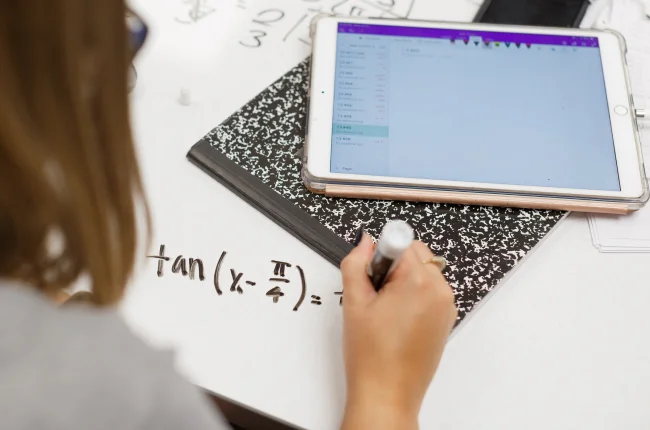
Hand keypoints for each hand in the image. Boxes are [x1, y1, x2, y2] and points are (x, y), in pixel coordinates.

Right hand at [340, 233, 456, 429]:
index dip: (381, 255)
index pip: (403, 243)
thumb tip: (365, 241)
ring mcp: (446, 307)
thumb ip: (356, 264)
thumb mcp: (354, 302)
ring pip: (424, 271)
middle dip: (394, 266)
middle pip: (417, 254)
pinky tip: (396, 319)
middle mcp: (440, 290)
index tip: (372, 274)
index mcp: (419, 282)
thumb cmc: (371, 355)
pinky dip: (414, 294)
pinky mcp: (446, 320)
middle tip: (375, 295)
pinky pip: (430, 291)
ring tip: (385, 311)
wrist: (387, 395)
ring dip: (404, 280)